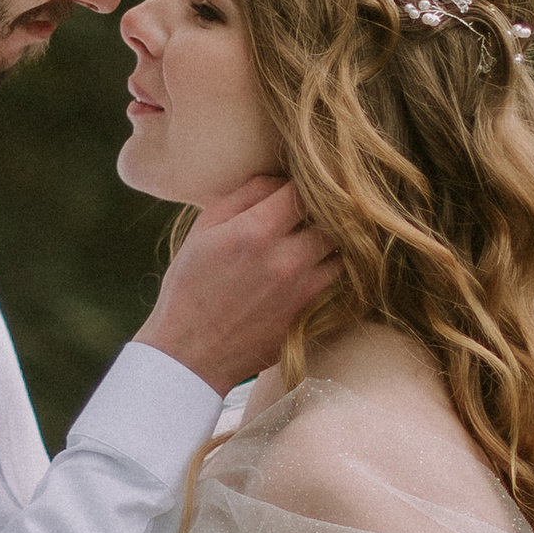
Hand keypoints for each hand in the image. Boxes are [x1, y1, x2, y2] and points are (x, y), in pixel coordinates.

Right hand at [136, 175, 333, 393]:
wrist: (189, 355)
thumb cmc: (189, 287)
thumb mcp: (203, 231)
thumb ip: (244, 197)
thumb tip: (278, 178)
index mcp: (256, 232)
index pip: (304, 190)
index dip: (301, 184)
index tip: (294, 188)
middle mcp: (287, 260)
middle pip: (333, 219)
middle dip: (324, 211)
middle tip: (311, 213)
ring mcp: (302, 292)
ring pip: (344, 252)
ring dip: (333, 242)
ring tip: (315, 239)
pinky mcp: (309, 317)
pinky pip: (337, 284)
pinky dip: (331, 272)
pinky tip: (314, 269)